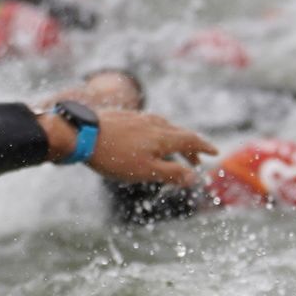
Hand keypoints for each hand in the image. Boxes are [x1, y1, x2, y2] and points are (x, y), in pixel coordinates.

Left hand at [87, 109, 218, 186]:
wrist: (81, 133)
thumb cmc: (114, 156)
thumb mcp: (146, 171)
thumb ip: (172, 174)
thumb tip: (194, 178)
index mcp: (163, 137)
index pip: (191, 140)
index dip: (204, 147)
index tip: (214, 153)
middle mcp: (155, 123)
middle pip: (179, 134)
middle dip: (190, 148)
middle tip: (196, 161)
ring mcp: (139, 118)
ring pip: (164, 128)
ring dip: (174, 141)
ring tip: (173, 152)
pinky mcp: (125, 117)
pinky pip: (149, 125)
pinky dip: (158, 135)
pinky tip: (148, 141)